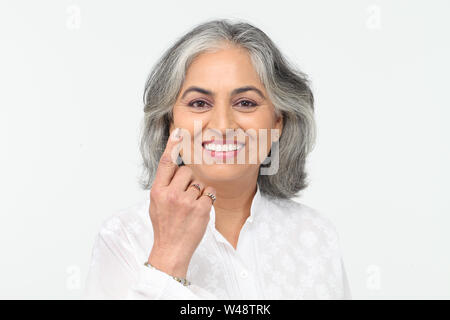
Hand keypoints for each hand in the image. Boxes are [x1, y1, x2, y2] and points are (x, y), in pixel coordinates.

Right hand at [147, 128, 215, 278]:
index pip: (166, 163)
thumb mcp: (156, 204)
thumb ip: (164, 185)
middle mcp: (171, 194)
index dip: (172, 146)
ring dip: (197, 192)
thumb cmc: (164, 226)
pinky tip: (198, 212)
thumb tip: (175, 169)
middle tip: (183, 198)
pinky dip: (206, 200)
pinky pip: (209, 193)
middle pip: (187, 171)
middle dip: (188, 181)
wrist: (171, 249)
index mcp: (157, 191)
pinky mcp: (201, 208)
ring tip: (189, 208)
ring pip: (199, 182)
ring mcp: (186, 201)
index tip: (178, 133)